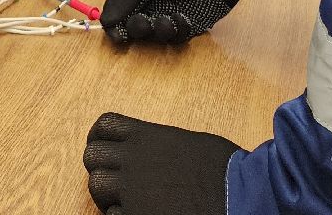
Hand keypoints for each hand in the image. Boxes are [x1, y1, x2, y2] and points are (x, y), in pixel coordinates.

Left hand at [84, 112, 241, 213]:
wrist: (239, 196)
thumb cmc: (225, 169)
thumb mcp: (190, 143)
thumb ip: (160, 145)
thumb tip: (155, 154)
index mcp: (147, 136)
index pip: (105, 126)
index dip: (100, 137)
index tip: (104, 146)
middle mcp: (133, 159)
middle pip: (92, 156)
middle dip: (100, 167)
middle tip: (116, 179)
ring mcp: (132, 190)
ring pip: (96, 186)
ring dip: (107, 194)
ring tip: (125, 200)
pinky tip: (140, 214)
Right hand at [100, 0, 247, 43]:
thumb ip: (126, 1)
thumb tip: (103, 22)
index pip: (118, 7)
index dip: (114, 22)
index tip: (115, 35)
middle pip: (134, 24)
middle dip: (136, 28)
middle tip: (143, 24)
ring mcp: (170, 11)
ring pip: (155, 34)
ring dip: (158, 30)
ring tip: (167, 19)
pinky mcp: (189, 23)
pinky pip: (176, 36)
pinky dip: (177, 31)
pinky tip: (183, 19)